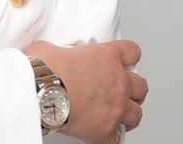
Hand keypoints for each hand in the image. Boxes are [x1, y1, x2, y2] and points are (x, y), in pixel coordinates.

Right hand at [24, 38, 146, 142]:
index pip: (132, 52)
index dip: (128, 56)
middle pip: (141, 86)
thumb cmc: (46, 68)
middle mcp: (118, 81)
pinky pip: (117, 139)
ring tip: (118, 115)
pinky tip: (103, 134)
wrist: (41, 89)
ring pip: (136, 113)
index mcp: (107, 57)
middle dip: (133, 89)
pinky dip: (111, 137)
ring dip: (128, 113)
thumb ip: (60, 50)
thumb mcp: (51, 47)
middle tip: (121, 90)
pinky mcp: (106, 130)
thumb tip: (50, 54)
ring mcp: (115, 107)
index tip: (124, 61)